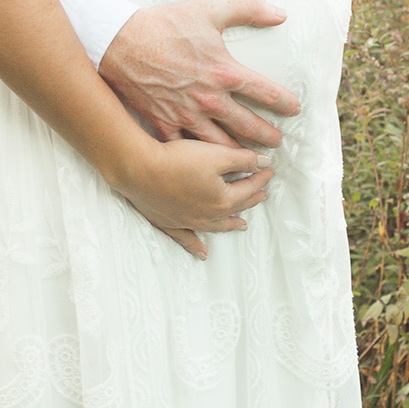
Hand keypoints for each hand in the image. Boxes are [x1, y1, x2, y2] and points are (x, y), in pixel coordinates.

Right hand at [100, 0, 300, 146]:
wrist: (119, 42)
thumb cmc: (163, 25)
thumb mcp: (210, 10)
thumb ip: (249, 10)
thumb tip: (280, 13)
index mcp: (225, 72)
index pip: (266, 93)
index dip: (285, 103)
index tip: (293, 109)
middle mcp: (210, 99)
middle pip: (249, 126)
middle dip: (267, 137)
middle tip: (277, 143)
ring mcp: (186, 115)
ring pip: (221, 144)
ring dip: (240, 154)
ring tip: (250, 161)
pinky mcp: (163, 124)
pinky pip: (186, 149)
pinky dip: (200, 159)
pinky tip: (209, 167)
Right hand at [116, 130, 273, 261]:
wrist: (140, 170)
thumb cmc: (178, 160)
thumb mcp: (216, 154)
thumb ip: (243, 159)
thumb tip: (265, 163)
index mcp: (224, 199)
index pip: (249, 187)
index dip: (261, 177)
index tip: (269, 170)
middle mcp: (209, 216)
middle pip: (236, 206)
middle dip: (250, 199)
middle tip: (261, 194)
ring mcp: (189, 222)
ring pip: (217, 225)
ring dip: (231, 223)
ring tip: (242, 224)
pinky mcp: (170, 223)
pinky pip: (187, 239)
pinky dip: (196, 246)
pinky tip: (202, 253)